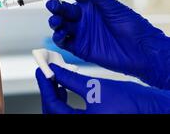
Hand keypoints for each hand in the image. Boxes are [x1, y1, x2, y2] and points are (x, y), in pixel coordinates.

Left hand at [36, 64, 169, 113]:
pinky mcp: (93, 121)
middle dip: (48, 92)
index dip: (44, 86)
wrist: (156, 109)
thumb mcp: (95, 86)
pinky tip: (65, 88)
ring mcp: (88, 124)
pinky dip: (65, 102)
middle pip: (53, 112)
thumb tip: (54, 70)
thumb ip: (70, 79)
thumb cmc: (132, 104)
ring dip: (55, 96)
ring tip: (55, 78)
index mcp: (82, 123)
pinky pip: (71, 114)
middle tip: (45, 74)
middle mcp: (83, 126)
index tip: (40, 71)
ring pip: (61, 114)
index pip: (52, 106)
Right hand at [42, 0, 169, 89]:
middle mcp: (82, 17)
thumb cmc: (132, 26)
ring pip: (59, 24)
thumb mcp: (112, 7)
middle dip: (54, 5)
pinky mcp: (80, 47)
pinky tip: (60, 34)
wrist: (142, 51)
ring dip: (54, 21)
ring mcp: (80, 32)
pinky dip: (58, 37)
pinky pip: (63, 41)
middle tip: (52, 4)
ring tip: (56, 20)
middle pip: (62, 9)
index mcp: (90, 5)